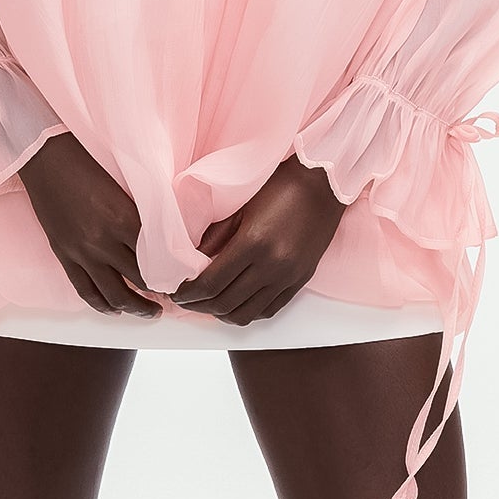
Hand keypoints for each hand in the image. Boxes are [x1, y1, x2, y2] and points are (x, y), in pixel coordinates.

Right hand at [17, 134, 161, 316]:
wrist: (46, 157)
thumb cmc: (87, 162)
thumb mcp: (123, 187)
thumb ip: (141, 214)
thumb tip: (164, 237)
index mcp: (123, 219)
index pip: (158, 258)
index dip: (174, 273)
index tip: (185, 278)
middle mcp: (103, 241)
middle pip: (140, 280)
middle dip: (160, 293)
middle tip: (174, 295)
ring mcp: (81, 252)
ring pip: (114, 294)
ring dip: (136, 308)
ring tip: (151, 311)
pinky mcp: (64, 256)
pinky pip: (85, 291)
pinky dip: (102, 305)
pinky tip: (115, 309)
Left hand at [169, 154, 346, 326]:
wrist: (323, 184)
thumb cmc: (279, 186)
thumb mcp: (241, 205)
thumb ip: (215, 235)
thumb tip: (191, 260)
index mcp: (254, 242)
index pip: (211, 283)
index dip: (188, 293)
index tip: (175, 291)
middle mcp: (272, 265)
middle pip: (225, 303)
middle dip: (198, 305)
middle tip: (185, 299)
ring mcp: (288, 277)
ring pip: (246, 314)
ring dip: (221, 314)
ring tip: (207, 303)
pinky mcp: (300, 281)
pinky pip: (268, 311)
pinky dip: (247, 313)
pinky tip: (234, 303)